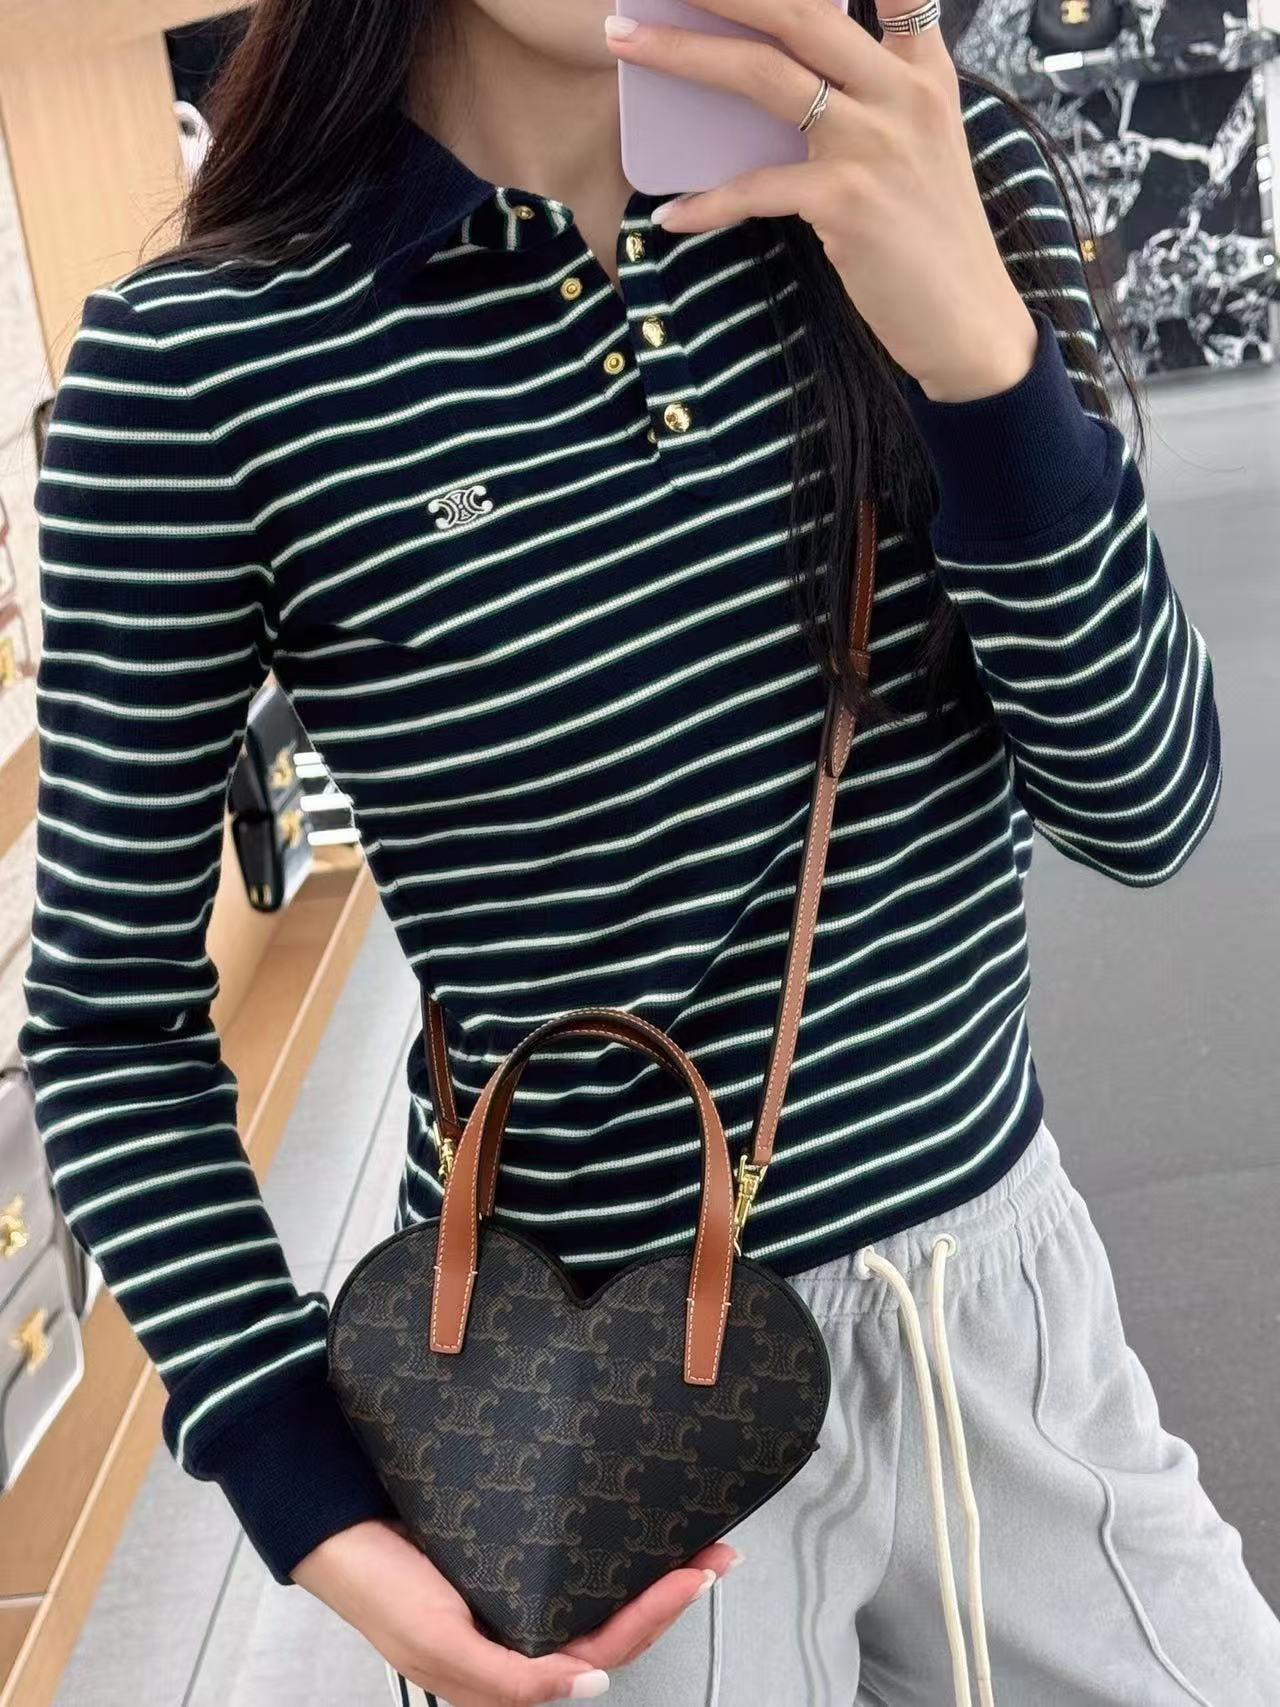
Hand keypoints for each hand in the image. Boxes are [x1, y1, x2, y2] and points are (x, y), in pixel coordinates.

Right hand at [291, 1516, 740, 1704]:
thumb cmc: (379, 1590)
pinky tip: (634, 1532)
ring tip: (695, 1545)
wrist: (337, 1523)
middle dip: (669, 1593)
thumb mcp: (439, 1648)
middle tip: (715, 1553)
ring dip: (650, 1572)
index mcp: (510, 1669)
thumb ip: (511, 1680)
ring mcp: (517, 1593)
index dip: (654, 1617)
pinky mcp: (509, 1553)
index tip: (694, 1577)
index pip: (602, 1649)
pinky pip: (572, 1559)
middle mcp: (522, 1634)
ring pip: (600, 1591)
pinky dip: (609, 1549)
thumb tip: (588, 1683)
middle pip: (613, 1621)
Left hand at [604, 0, 1039, 401]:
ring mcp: (874, 145)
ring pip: (765, 78)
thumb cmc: (930, 238)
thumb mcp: (918, 147)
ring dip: (685, 53)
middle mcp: (901, 94)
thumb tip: (787, 78)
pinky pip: (757, 188)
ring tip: (625, 42)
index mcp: (922, 72)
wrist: (967, 319)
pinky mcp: (847, 203)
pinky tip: (671, 215)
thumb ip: (871, 98)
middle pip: (801, 11)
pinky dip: (708, 203)